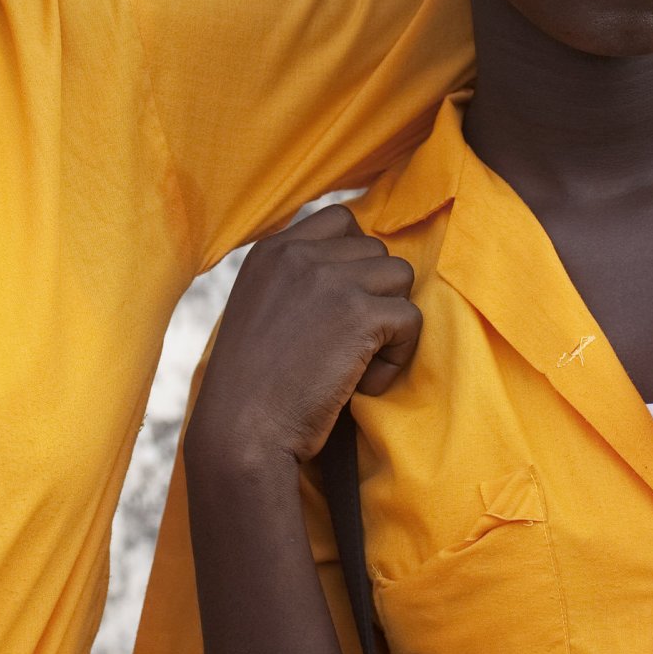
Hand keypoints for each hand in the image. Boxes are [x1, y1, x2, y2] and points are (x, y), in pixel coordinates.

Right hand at [186, 206, 421, 476]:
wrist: (240, 433)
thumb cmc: (249, 389)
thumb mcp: (258, 310)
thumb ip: (294, 281)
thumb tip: (353, 271)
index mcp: (271, 251)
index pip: (339, 220)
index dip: (355, 259)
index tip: (345, 305)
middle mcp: (300, 255)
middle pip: (376, 250)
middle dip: (373, 296)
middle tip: (346, 346)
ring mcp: (331, 280)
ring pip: (400, 277)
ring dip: (389, 323)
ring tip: (357, 364)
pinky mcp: (360, 314)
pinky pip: (412, 320)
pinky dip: (396, 358)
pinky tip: (363, 384)